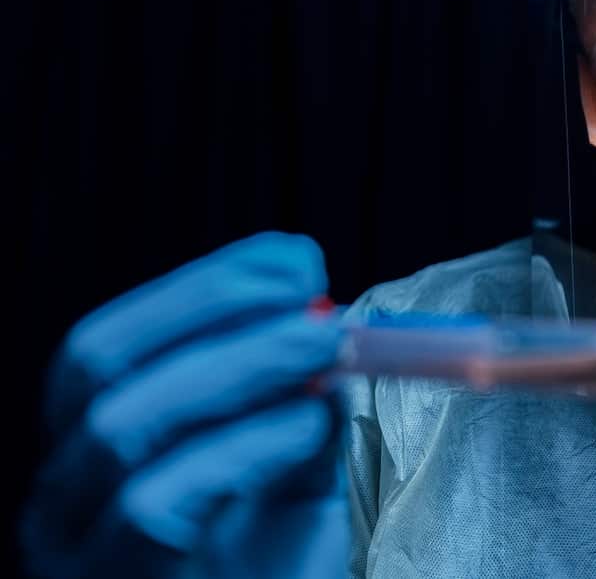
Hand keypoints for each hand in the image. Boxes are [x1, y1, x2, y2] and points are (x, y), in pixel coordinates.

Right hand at [22, 232, 350, 578]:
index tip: (292, 259)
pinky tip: (301, 428)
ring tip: (324, 349)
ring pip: (122, 423)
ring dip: (238, 367)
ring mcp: (69, 552)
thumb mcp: (287, 489)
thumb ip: (300, 413)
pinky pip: (156, 503)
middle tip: (314, 300)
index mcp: (89, 453)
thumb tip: (327, 329)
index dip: (200, 288)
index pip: (109, 341)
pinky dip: (240, 447)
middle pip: (98, 364)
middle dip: (211, 311)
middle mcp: (55, 497)